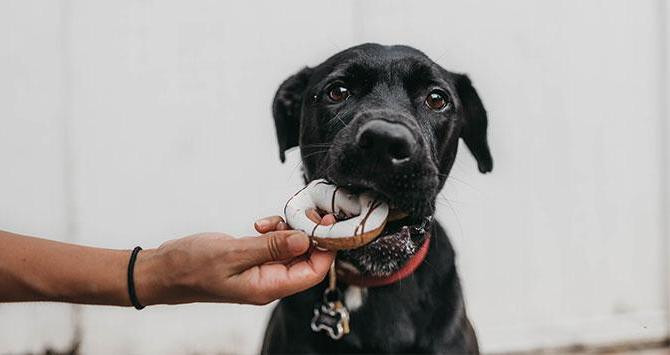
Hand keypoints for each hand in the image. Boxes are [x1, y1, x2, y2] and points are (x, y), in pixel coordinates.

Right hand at [135, 214, 335, 304]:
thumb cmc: (191, 267)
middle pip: (306, 260)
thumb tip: (305, 240)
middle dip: (309, 235)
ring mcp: (261, 271)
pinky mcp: (253, 260)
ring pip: (291, 249)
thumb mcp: (233, 253)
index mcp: (267, 287)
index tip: (326, 224)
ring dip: (289, 230)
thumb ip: (271, 247)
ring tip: (273, 220)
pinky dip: (274, 231)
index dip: (325, 249)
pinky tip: (260, 224)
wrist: (164, 270)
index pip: (313, 272)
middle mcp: (269, 282)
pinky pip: (275, 245)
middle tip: (304, 213)